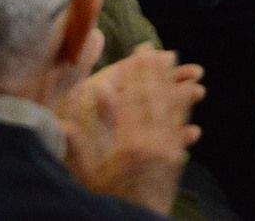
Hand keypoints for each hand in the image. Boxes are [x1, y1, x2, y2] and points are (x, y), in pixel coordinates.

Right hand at [59, 47, 203, 215]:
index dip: (136, 76)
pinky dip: (184, 117)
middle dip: (157, 75)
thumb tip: (64, 122)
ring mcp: (168, 153)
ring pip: (173, 114)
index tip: (138, 56)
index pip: (134, 101)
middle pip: (156, 102)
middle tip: (160, 52)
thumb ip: (78, 148)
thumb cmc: (107, 202)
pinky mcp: (175, 164)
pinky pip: (180, 134)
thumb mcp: (87, 178)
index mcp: (130, 144)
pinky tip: (190, 104)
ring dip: (176, 90)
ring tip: (180, 72)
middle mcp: (153, 145)